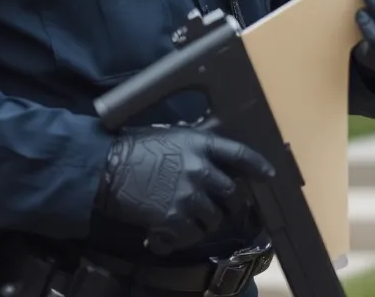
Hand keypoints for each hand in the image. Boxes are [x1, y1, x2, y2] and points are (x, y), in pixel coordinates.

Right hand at [92, 126, 274, 254]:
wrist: (106, 169)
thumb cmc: (134, 148)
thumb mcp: (171, 137)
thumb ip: (194, 149)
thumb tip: (209, 162)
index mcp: (201, 144)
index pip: (239, 154)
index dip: (257, 165)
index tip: (268, 175)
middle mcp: (201, 169)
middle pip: (232, 192)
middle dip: (231, 203)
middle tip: (223, 208)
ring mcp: (189, 196)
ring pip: (214, 218)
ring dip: (207, 222)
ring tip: (192, 220)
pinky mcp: (175, 219)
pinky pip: (192, 234)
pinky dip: (184, 237)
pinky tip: (170, 234)